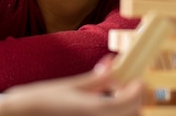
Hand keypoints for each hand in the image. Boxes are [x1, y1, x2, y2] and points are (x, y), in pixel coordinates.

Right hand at [0, 56, 143, 115]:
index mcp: (94, 110)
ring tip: (110, 96)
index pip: (132, 101)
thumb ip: (95, 79)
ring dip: (122, 109)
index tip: (136, 79)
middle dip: (132, 100)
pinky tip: (98, 105)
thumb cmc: (37, 101)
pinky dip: (110, 114)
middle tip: (123, 86)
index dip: (138, 88)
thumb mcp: (69, 86)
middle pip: (131, 114)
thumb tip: (112, 64)